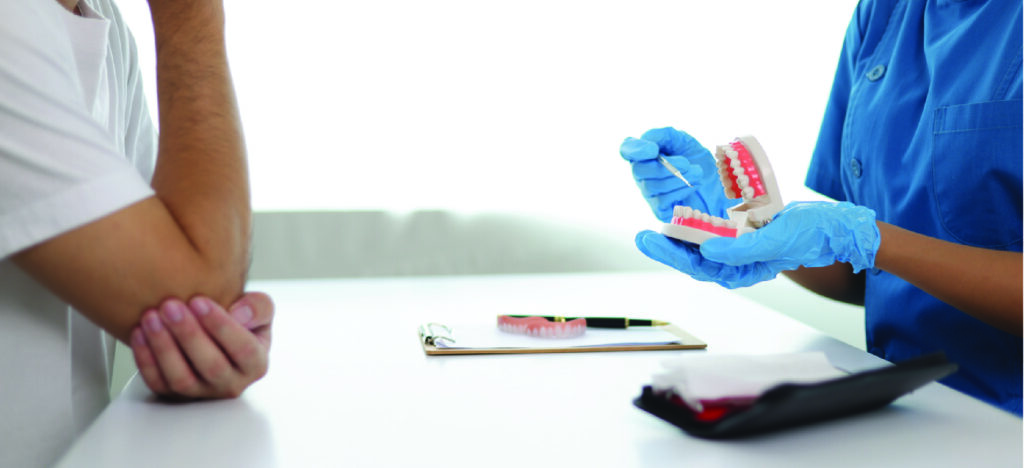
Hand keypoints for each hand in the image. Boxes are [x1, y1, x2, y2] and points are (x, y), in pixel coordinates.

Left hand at [129, 291, 272, 398]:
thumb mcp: (259, 311)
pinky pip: (157, 382)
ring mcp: (201, 393)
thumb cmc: (240, 323)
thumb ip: (259, 307)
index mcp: (255, 365)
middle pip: (211, 366)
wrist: (217, 336)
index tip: (199, 301)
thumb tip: (240, 315)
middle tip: (170, 305)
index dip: (220, 326)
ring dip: (163, 346)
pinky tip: (140, 332)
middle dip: (188, 334)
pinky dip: (145, 358)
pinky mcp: (174, 395)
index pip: (243, 350)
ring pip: (181, 378)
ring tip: (151, 316)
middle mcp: (230, 384)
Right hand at [619, 127, 737, 221]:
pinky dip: (680, 190)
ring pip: (651, 186)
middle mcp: (642, 173)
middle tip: (686, 162)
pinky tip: (692, 187)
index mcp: (645, 153)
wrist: (719, 185)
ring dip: (678, 178)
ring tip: (697, 173)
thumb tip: (649, 142)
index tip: (654, 150)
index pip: (627, 149)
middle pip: (639, 170)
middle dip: (666, 166)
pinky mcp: (659, 208)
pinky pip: (662, 200)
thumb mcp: (684, 141)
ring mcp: (649, 192)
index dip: (636, 150)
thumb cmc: (698, 160)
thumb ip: (665, 135)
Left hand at [635, 201, 880, 287]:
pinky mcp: (741, 231)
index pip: (697, 266)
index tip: (649, 239)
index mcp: (740, 271)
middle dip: (667, 246)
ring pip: (699, 240)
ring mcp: (737, 246)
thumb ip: (741, 250)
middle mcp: (734, 261)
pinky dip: (697, 218)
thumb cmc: (808, 236)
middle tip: (641, 237)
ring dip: (678, 231)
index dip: (671, 254)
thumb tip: (706, 250)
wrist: (831, 226)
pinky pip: (713, 226)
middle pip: (692, 256)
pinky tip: (681, 208)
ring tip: (655, 222)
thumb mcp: (774, 242)